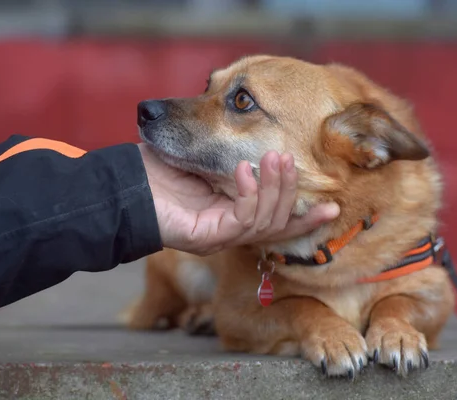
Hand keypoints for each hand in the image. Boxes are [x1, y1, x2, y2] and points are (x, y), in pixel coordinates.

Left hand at [139, 143, 339, 255]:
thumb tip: (262, 137)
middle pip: (278, 223)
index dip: (305, 217)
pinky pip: (242, 220)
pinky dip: (249, 193)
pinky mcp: (208, 237)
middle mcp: (231, 230)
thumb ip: (233, 156)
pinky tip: (243, 170)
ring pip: (266, 221)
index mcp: (234, 215)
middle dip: (289, 190)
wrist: (123, 187)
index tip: (333, 205)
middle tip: (289, 158)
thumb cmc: (158, 172)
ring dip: (275, 188)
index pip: (278, 222)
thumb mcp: (204, 158)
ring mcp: (221, 236)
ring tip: (276, 159)